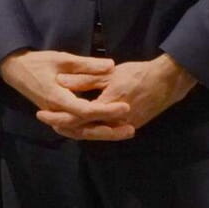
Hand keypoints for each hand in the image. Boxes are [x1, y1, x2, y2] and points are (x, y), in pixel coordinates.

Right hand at [0, 49, 134, 140]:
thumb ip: (87, 65)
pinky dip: (91, 131)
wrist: (14, 70)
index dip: (106, 110)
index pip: (85, 111)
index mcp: (56, 98)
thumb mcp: (62, 58)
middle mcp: (56, 112)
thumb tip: (111, 66)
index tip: (125, 106)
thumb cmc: (37, 62)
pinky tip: (107, 129)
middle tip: (131, 128)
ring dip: (103, 134)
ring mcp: (55, 117)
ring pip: (81, 133)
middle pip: (85, 128)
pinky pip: (75, 130)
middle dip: (109, 130)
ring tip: (125, 132)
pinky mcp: (57, 117)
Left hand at [50, 53, 196, 133]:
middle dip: (63, 127)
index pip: (77, 117)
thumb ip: (84, 79)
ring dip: (75, 130)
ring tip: (57, 124)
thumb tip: (60, 82)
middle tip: (46, 120)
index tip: (42, 113)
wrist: (166, 83)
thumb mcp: (108, 73)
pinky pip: (105, 132)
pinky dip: (90, 129)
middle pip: (83, 131)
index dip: (58, 117)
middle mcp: (115, 121)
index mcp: (108, 106)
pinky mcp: (130, 127)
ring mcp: (124, 127)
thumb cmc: (137, 74)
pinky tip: (79, 125)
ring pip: (94, 134)